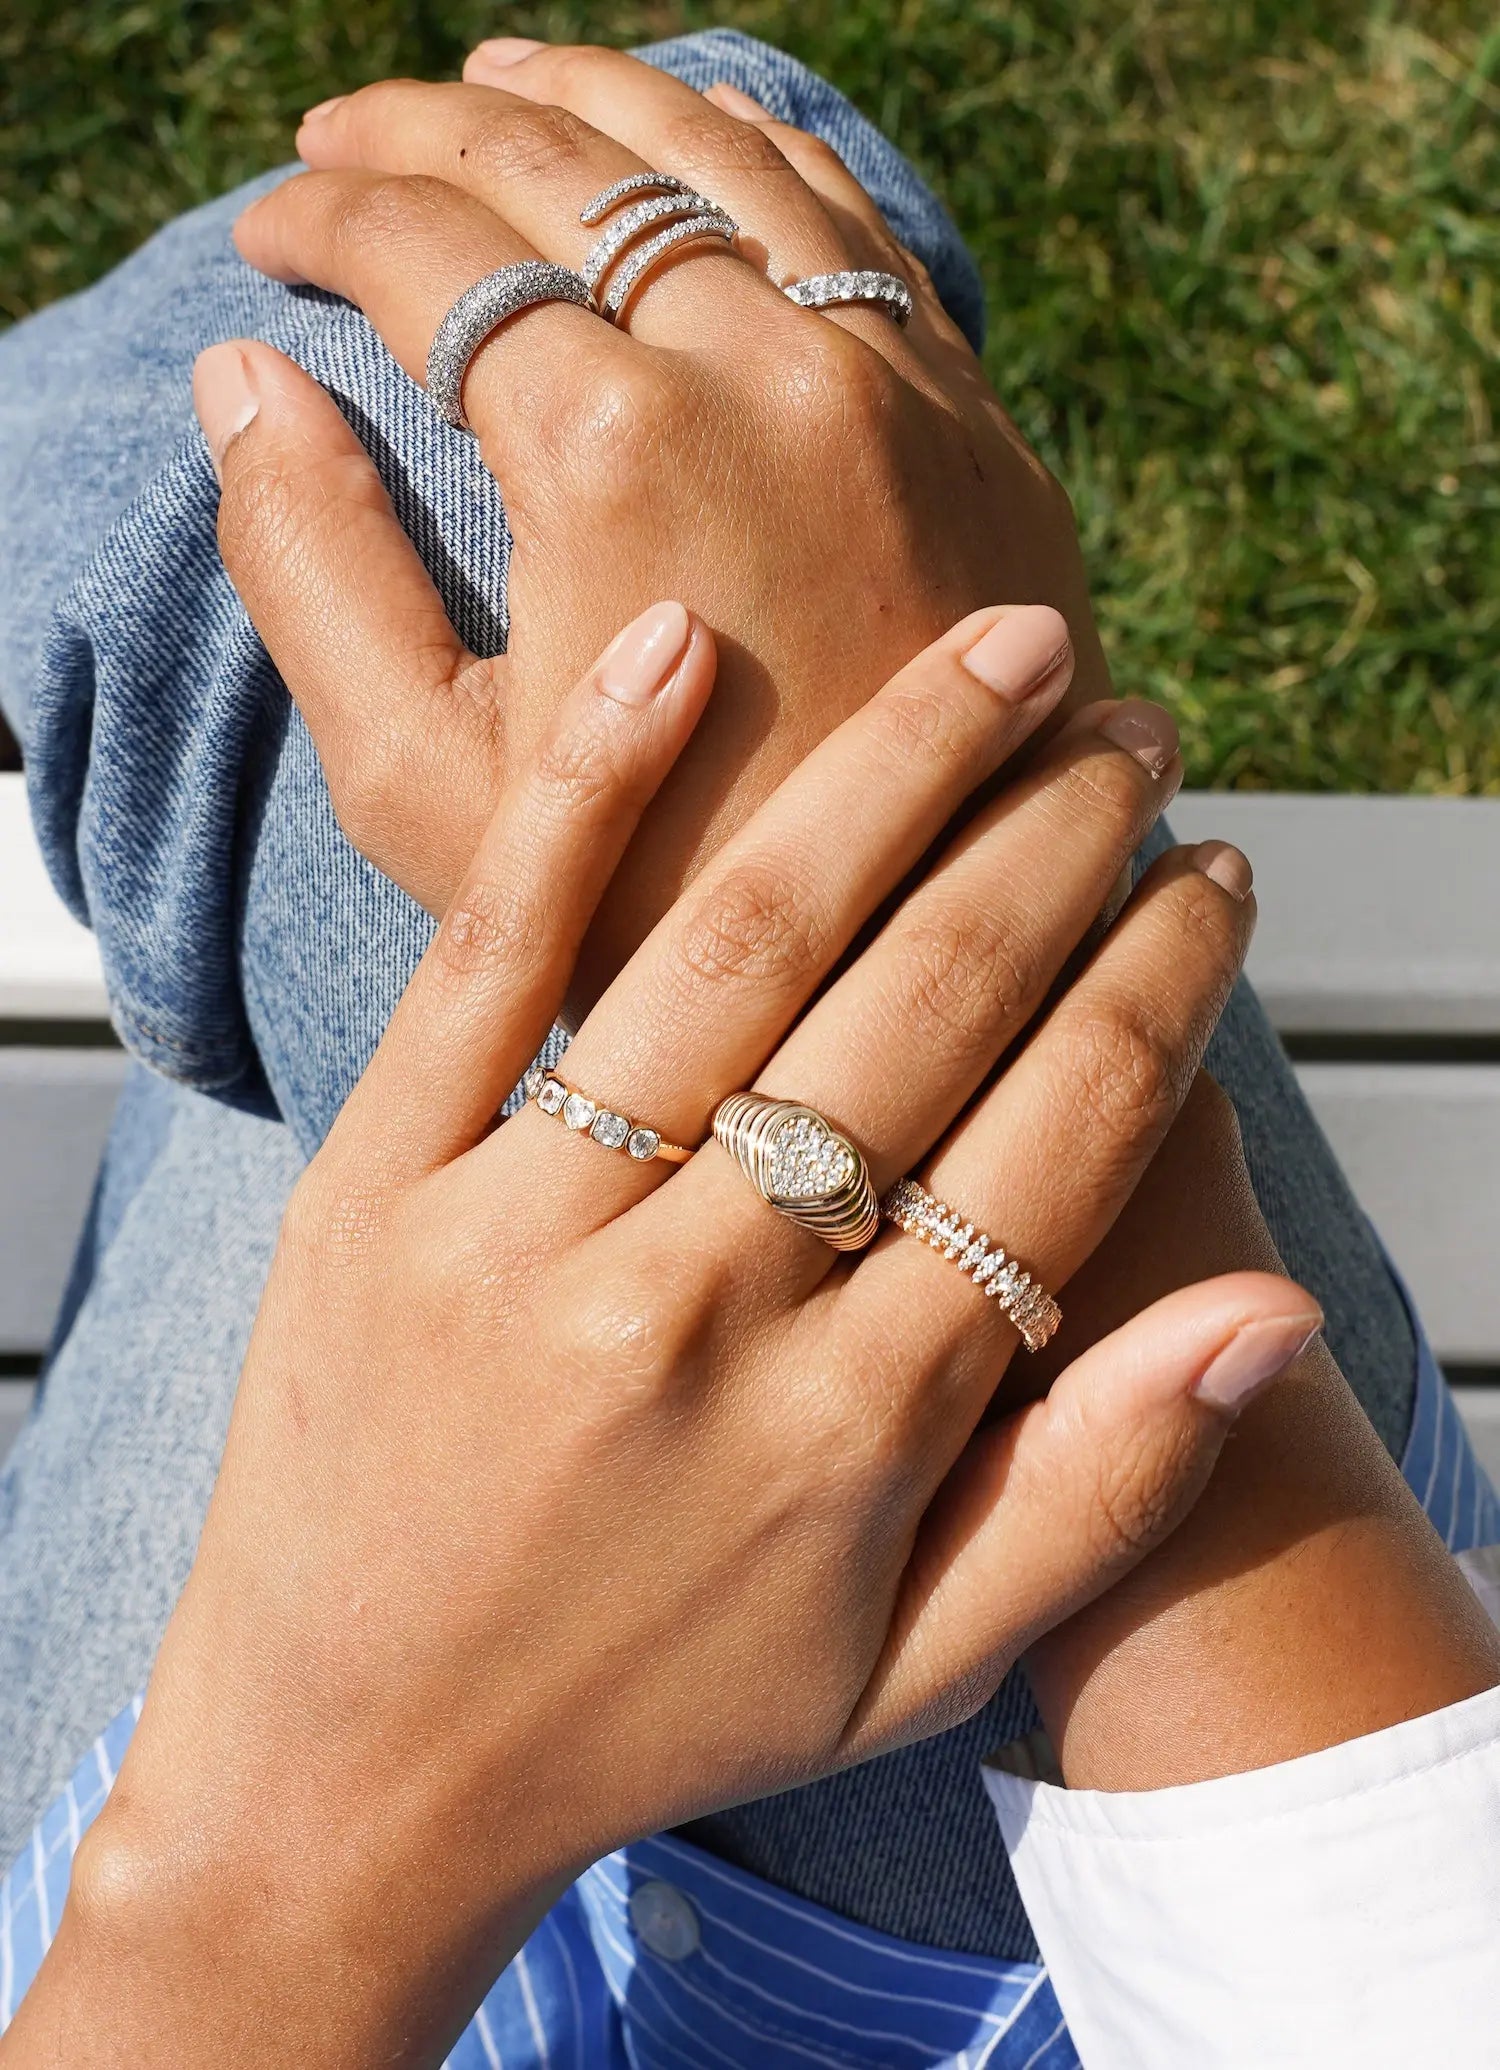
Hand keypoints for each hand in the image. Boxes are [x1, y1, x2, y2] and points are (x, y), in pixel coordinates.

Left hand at [16, 606, 1305, 2069]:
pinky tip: (682, 645)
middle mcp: (703, 1311)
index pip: (1057, 1142)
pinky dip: (588, 786)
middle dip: (1059, 843)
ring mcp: (526, 1233)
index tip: (1215, 875)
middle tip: (1134, 731)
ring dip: (894, 771)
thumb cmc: (650, 1713)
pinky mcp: (380, 1180)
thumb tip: (1273, 1311)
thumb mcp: (910, 1666)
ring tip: (1002, 655)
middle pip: (927, 1009)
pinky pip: (495, 951)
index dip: (1161, 986)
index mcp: (854, 1431)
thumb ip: (1097, 1494)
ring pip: (744, 944)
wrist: (352, 1774)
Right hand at [209, 41, 1103, 1000]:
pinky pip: (851, 217)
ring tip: (497, 84)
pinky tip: (693, 137)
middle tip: (343, 137)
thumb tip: (243, 379)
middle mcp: (768, 369)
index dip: (325, 220)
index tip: (272, 237)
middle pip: (566, 165)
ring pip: (722, 152)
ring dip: (590, 97)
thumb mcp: (428, 787)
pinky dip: (750, 150)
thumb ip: (312, 569)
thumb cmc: (666, 907)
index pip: (429, 250)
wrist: (926, 961)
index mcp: (615, 447)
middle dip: (425, 128)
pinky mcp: (973, 418)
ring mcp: (893, 380)